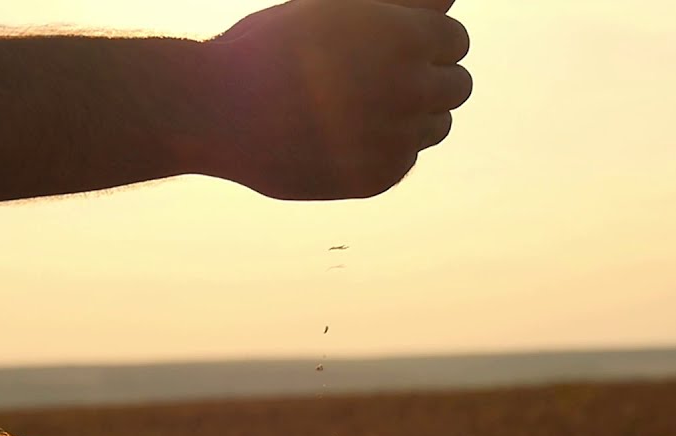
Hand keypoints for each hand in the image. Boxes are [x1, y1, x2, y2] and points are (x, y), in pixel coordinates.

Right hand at [202, 0, 471, 199]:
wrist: (216, 111)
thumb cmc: (270, 46)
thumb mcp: (334, 7)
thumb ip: (400, 4)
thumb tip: (447, 4)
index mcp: (405, 39)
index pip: (456, 40)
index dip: (424, 39)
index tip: (391, 44)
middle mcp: (410, 91)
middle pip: (458, 86)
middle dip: (429, 77)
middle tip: (380, 77)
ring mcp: (396, 139)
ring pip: (438, 126)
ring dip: (414, 114)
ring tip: (362, 105)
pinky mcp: (376, 178)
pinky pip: (404, 159)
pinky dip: (385, 147)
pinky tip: (342, 134)